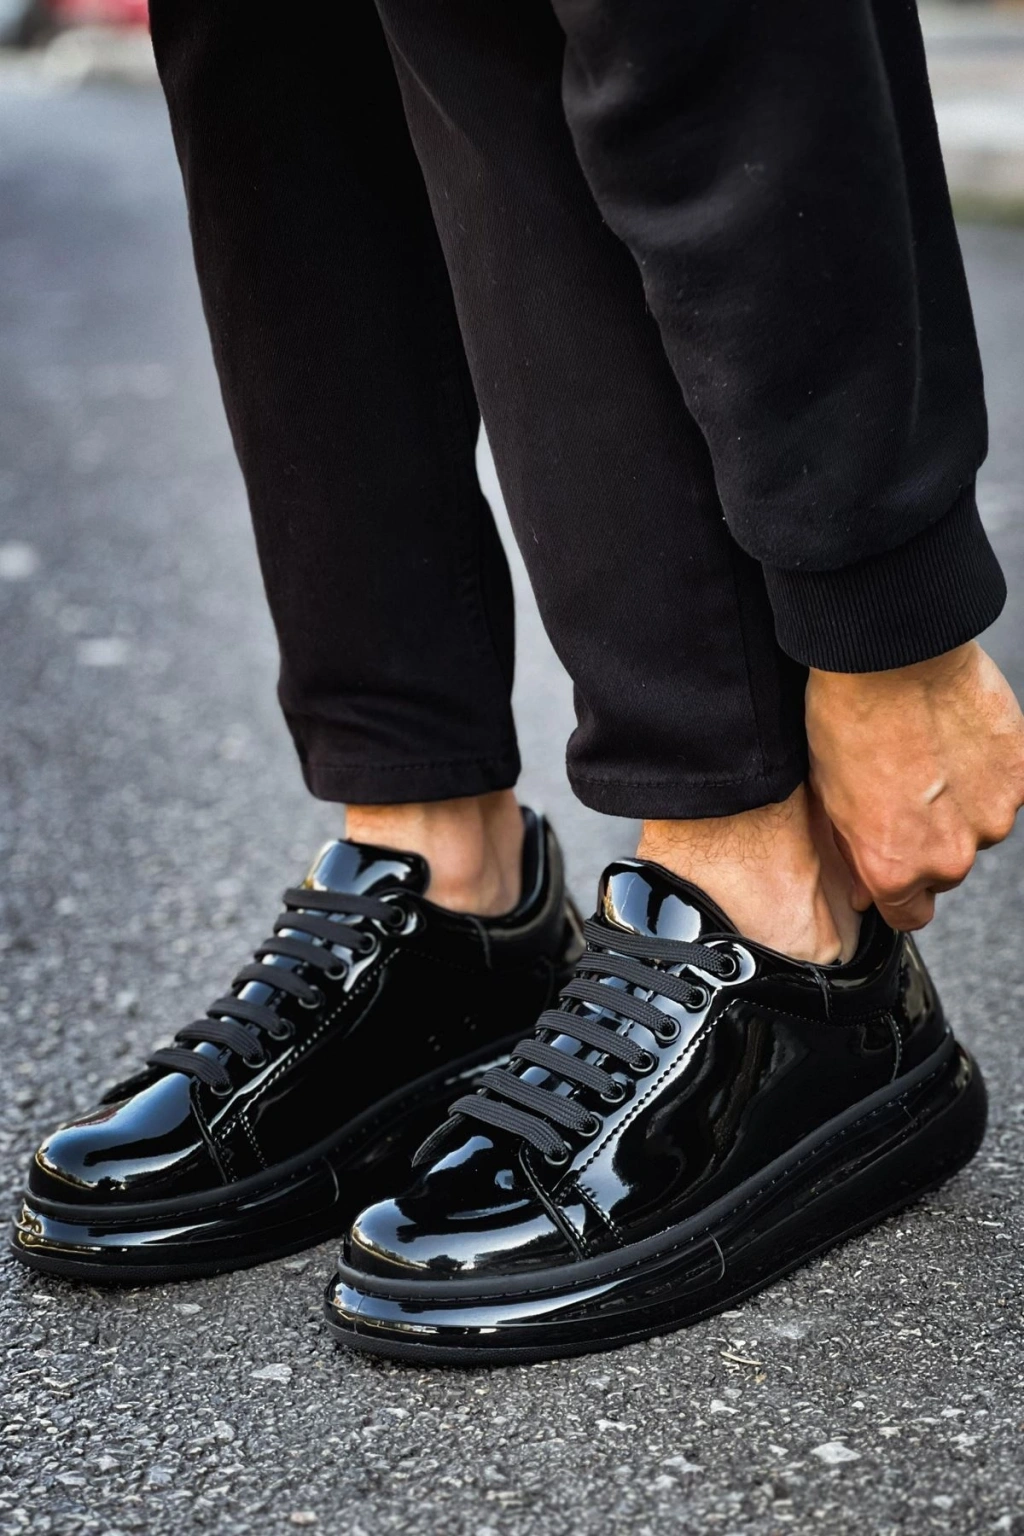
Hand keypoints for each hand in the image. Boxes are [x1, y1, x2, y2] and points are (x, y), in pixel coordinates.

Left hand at [805, 642, 1023, 929]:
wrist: (889, 656)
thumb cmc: (846, 718)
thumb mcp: (828, 798)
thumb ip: (854, 853)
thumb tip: (866, 888)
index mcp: (894, 869)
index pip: (909, 916)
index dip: (899, 891)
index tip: (894, 866)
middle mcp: (950, 856)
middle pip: (946, 868)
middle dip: (929, 839)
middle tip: (908, 789)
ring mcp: (993, 816)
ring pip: (980, 825)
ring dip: (962, 802)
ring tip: (933, 755)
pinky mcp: (1022, 775)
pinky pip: (1007, 786)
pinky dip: (989, 769)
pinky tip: (960, 737)